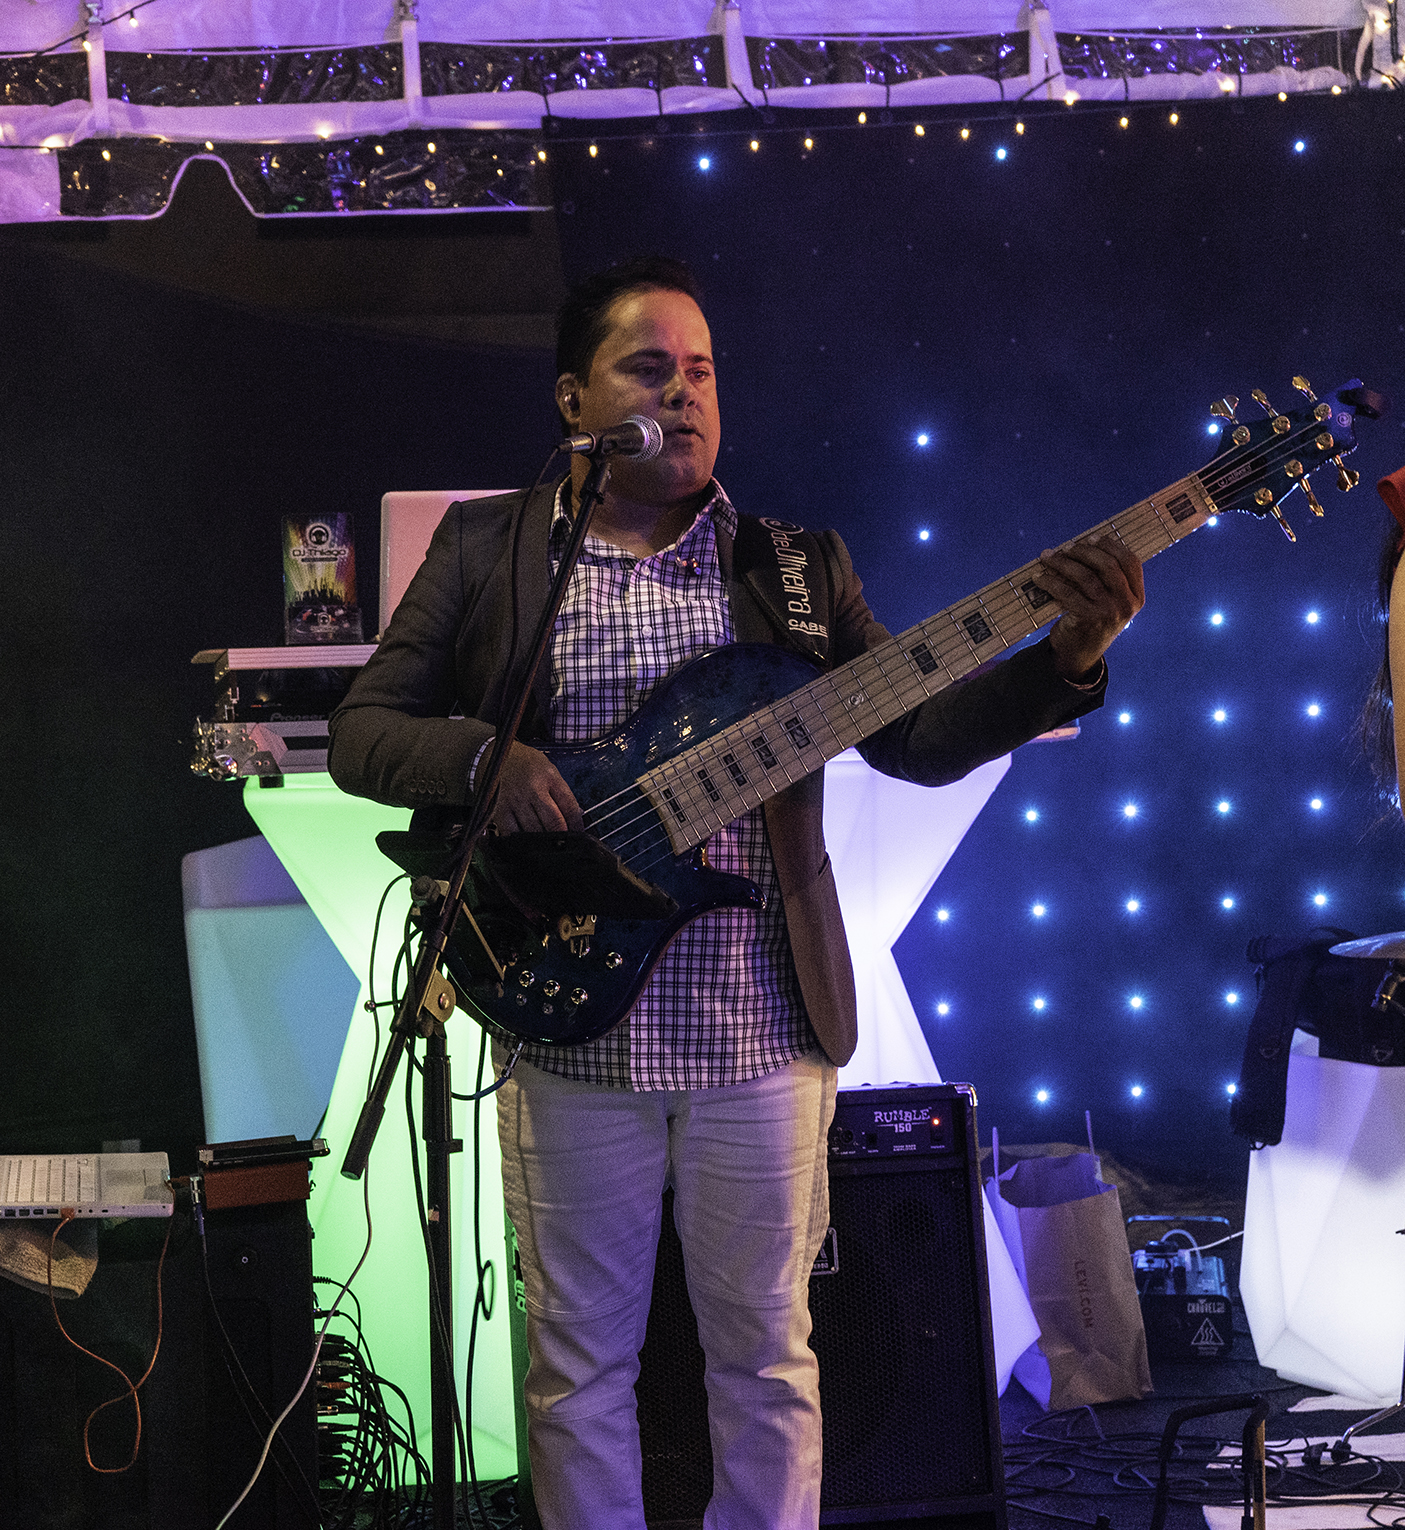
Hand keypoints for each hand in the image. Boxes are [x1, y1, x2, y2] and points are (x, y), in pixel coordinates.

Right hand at [487, 740, 584, 833]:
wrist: (499, 754)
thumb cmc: (528, 765)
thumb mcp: (551, 772)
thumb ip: (563, 795)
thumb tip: (576, 820)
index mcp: (550, 778)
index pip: (570, 807)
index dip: (577, 825)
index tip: (578, 833)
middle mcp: (532, 789)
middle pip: (553, 823)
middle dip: (562, 836)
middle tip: (564, 842)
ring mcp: (515, 800)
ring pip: (533, 832)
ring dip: (543, 842)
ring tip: (547, 844)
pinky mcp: (499, 810)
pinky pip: (511, 834)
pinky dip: (520, 842)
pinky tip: (526, 841)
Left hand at [1038, 534, 1144, 680]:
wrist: (1079, 656)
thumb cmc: (1091, 622)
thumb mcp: (1108, 602)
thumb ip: (1106, 579)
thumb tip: (1082, 545)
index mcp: (1136, 596)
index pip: (1130, 562)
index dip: (1110, 545)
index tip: (1090, 538)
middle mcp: (1127, 604)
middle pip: (1108, 565)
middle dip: (1083, 552)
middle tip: (1065, 548)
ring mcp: (1109, 612)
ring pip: (1085, 577)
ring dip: (1062, 563)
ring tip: (1047, 558)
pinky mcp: (1089, 618)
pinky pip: (1067, 592)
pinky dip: (1050, 582)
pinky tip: (1039, 577)